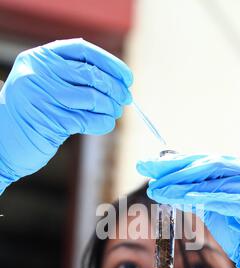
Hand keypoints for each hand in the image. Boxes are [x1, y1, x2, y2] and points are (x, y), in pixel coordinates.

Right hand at [0, 38, 132, 191]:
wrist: (2, 144)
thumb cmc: (30, 116)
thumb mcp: (44, 86)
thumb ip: (71, 78)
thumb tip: (116, 83)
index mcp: (39, 58)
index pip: (83, 51)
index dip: (110, 63)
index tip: (127, 77)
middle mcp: (39, 73)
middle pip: (91, 75)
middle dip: (114, 89)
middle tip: (125, 99)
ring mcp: (43, 96)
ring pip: (92, 98)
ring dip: (110, 107)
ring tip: (114, 113)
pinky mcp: (50, 121)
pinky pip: (87, 119)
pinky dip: (103, 122)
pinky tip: (106, 124)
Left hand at [137, 154, 239, 267]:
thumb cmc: (238, 229)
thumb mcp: (211, 207)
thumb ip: (192, 191)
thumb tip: (163, 180)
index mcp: (238, 167)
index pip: (202, 160)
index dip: (173, 161)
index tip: (146, 164)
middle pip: (206, 165)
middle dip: (174, 170)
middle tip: (147, 173)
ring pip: (213, 182)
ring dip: (182, 186)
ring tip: (158, 189)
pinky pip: (226, 202)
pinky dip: (204, 199)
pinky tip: (183, 198)